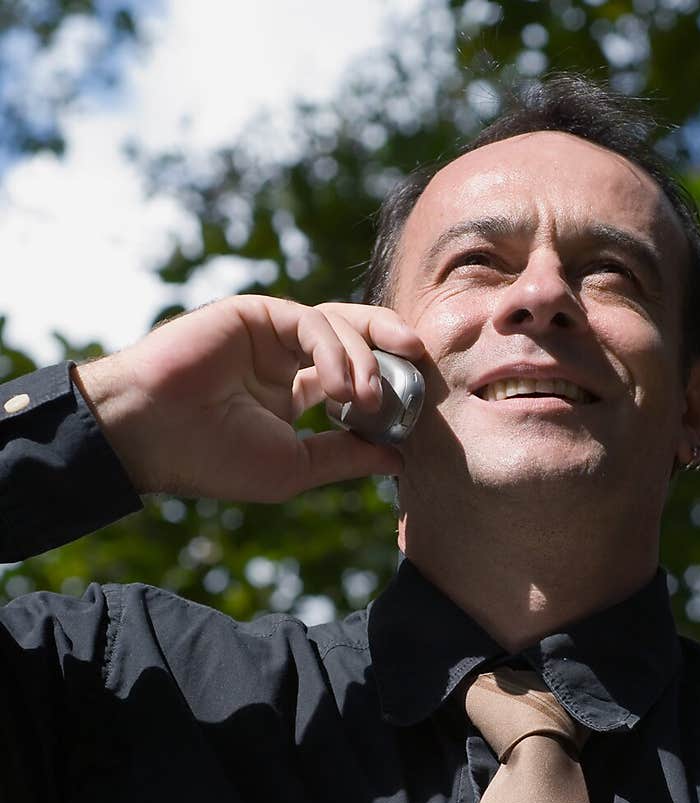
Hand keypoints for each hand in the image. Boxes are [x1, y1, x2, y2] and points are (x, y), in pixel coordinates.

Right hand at [73, 295, 424, 499]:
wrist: (155, 434)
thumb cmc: (215, 459)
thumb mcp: (296, 468)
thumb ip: (346, 457)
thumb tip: (399, 458)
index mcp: (291, 396)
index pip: (353, 380)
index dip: (387, 389)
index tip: (412, 411)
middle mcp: (283, 360)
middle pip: (354, 340)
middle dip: (391, 345)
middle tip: (421, 360)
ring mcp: (270, 335)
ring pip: (339, 324)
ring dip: (366, 356)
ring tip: (372, 397)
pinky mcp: (257, 314)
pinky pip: (312, 321)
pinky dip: (335, 350)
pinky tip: (344, 385)